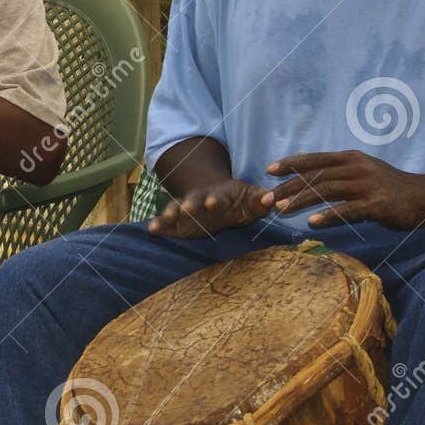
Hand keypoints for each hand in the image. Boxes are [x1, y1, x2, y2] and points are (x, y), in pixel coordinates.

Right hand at [147, 178, 274, 237]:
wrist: (216, 199)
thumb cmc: (238, 201)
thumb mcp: (251, 200)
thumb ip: (261, 201)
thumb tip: (272, 200)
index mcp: (219, 195)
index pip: (217, 196)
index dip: (215, 199)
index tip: (213, 202)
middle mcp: (200, 200)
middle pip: (193, 200)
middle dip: (190, 204)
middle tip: (187, 210)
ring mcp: (187, 210)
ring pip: (177, 208)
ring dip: (172, 213)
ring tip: (166, 219)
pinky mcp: (178, 222)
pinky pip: (166, 222)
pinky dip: (158, 225)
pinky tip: (151, 230)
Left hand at [268, 151, 424, 230]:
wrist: (424, 196)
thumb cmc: (390, 186)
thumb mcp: (363, 170)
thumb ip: (340, 171)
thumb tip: (311, 172)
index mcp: (351, 158)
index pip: (315, 159)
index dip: (291, 164)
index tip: (269, 170)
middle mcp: (355, 168)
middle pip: (315, 175)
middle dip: (288, 187)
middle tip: (266, 199)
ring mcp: (366, 185)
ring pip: (326, 191)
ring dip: (300, 200)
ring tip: (280, 210)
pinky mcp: (376, 205)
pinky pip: (347, 210)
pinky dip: (328, 216)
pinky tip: (311, 223)